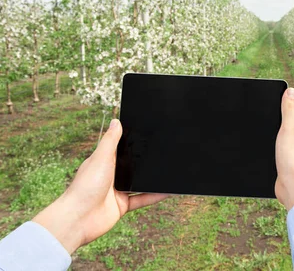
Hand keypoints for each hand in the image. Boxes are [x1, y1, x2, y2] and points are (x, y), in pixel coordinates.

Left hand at [32, 119, 168, 253]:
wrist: (78, 219)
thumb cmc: (84, 187)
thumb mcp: (100, 158)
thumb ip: (110, 141)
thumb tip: (116, 121)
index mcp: (104, 162)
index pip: (121, 149)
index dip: (132, 142)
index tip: (148, 135)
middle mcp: (111, 176)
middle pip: (132, 166)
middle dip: (145, 161)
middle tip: (164, 152)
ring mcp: (117, 191)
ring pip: (140, 183)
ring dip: (153, 179)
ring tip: (169, 171)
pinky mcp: (123, 205)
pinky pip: (143, 199)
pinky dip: (155, 196)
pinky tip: (168, 191)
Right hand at [275, 88, 293, 210]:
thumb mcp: (289, 128)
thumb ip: (289, 109)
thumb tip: (290, 90)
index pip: (288, 111)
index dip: (275, 113)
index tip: (265, 116)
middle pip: (282, 125)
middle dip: (272, 127)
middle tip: (264, 132)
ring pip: (278, 140)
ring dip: (271, 141)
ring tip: (267, 145)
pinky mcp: (288, 162)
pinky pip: (276, 152)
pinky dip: (270, 152)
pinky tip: (267, 155)